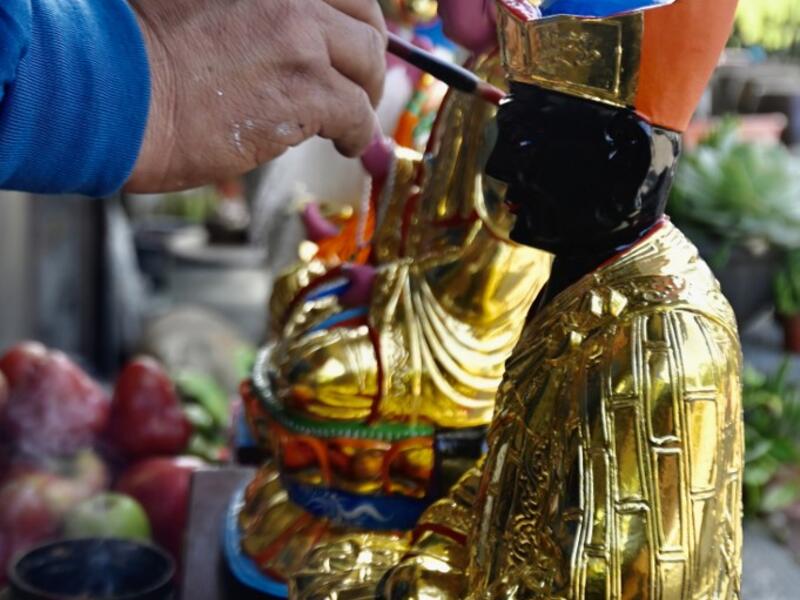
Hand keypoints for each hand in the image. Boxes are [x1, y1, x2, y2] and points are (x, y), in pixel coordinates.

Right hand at [127, 0, 386, 191]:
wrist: (111, 93)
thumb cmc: (134, 52)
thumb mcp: (196, 1)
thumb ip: (250, 13)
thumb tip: (281, 42)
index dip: (348, 18)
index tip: (345, 42)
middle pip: (364, 17)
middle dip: (366, 54)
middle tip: (358, 81)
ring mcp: (301, 36)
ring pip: (368, 64)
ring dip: (364, 95)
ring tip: (349, 122)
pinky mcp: (306, 90)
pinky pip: (358, 114)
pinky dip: (358, 134)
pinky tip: (344, 145)